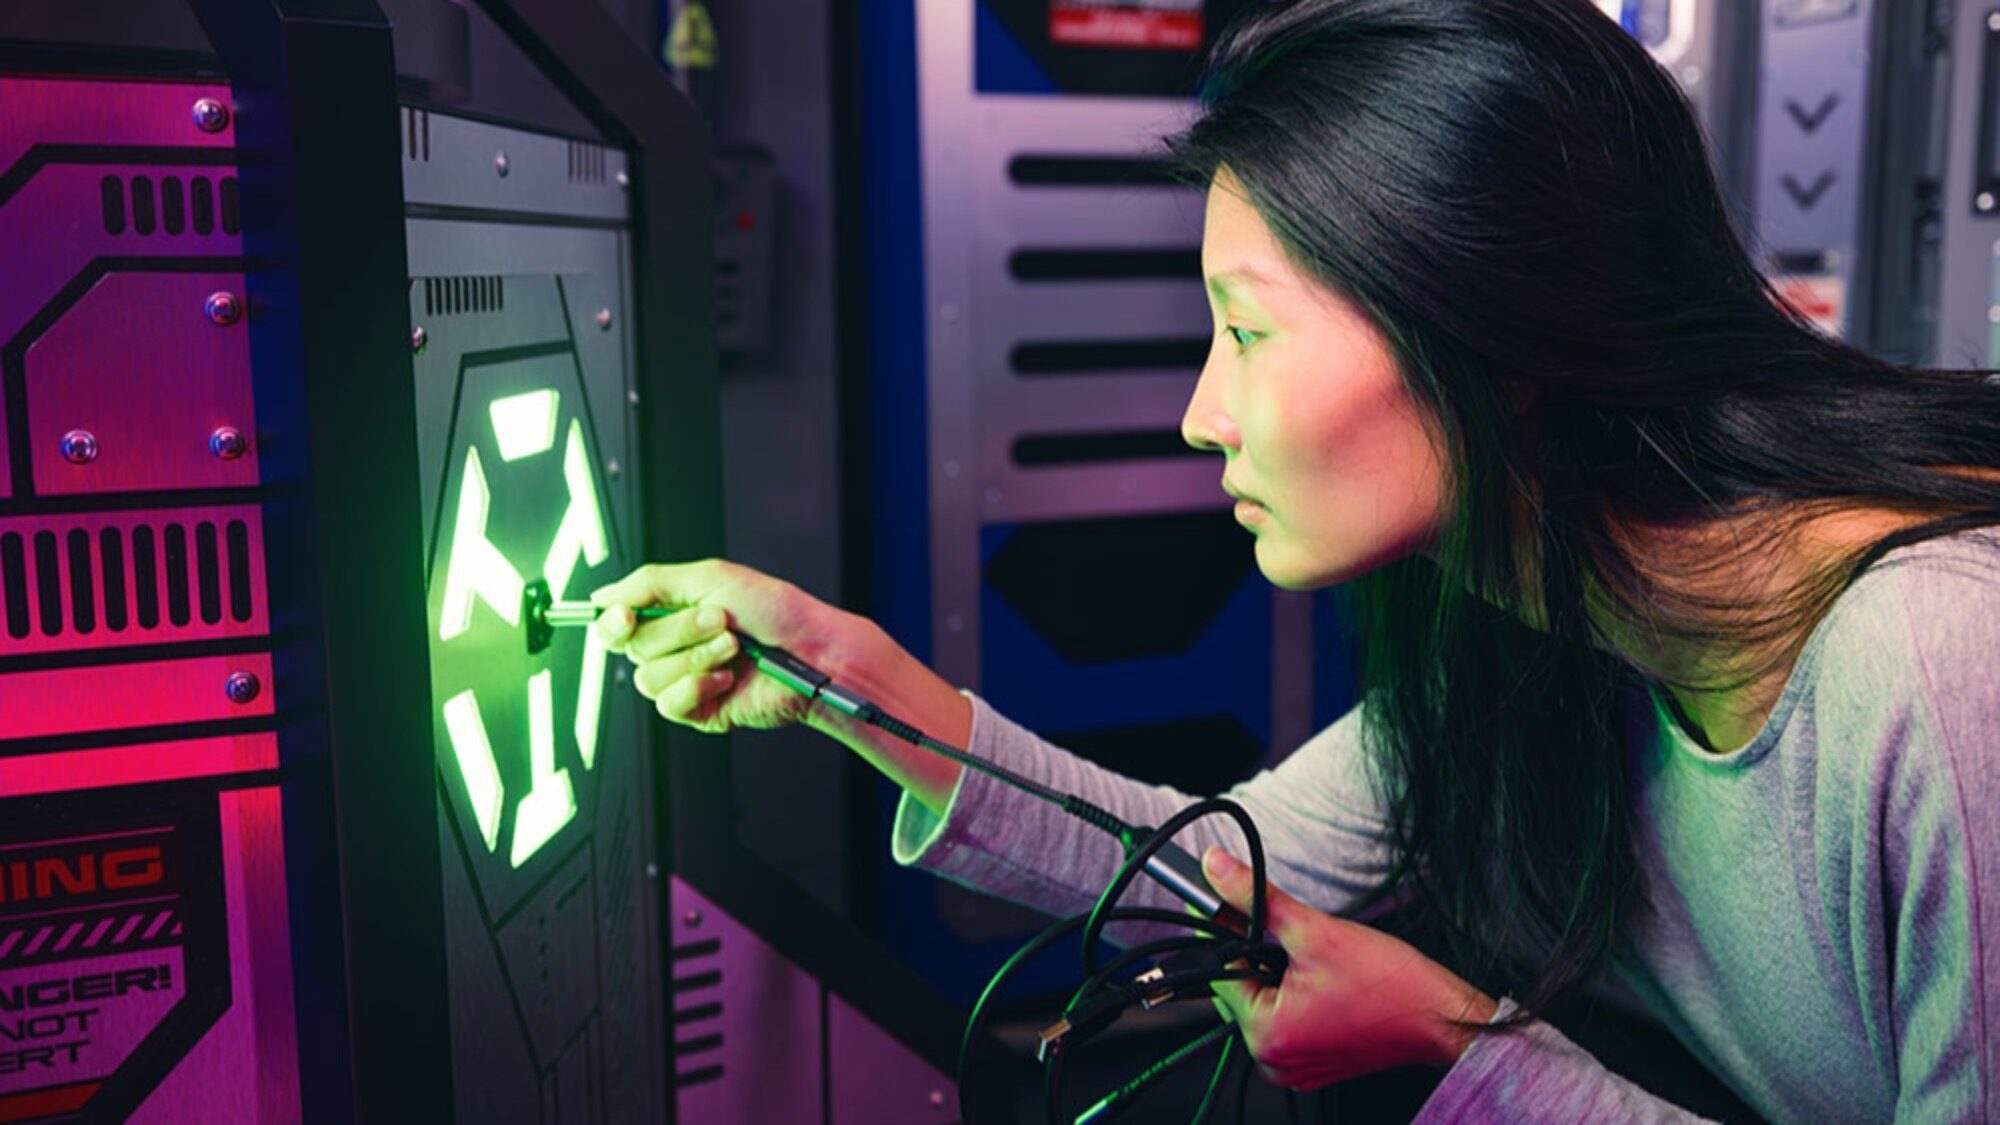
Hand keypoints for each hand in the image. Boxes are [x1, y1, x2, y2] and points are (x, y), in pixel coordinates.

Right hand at [589, 559, 855, 734]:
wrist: (812, 652)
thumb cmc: (776, 611)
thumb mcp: (711, 578)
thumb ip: (650, 583)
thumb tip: (604, 597)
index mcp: (673, 611)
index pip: (616, 623)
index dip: (613, 622)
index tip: (626, 616)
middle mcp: (675, 646)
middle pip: (634, 646)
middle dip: (679, 630)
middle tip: (721, 621)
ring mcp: (686, 679)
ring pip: (648, 677)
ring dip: (695, 657)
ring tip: (734, 649)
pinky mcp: (699, 710)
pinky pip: (669, 704)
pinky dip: (699, 686)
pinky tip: (729, 678)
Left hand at [1201, 847, 1496, 1089]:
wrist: (1442, 1017)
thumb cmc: (1390, 984)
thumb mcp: (1315, 930)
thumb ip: (1256, 898)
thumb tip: (1217, 870)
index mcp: (1267, 1036)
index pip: (1220, 973)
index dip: (1224, 932)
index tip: (1227, 905)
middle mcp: (1274, 1062)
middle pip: (1240, 991)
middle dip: (1255, 956)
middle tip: (1288, 934)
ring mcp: (1295, 1067)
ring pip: (1264, 1004)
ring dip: (1276, 974)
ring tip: (1313, 960)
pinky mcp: (1315, 1063)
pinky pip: (1288, 1020)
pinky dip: (1295, 995)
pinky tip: (1323, 980)